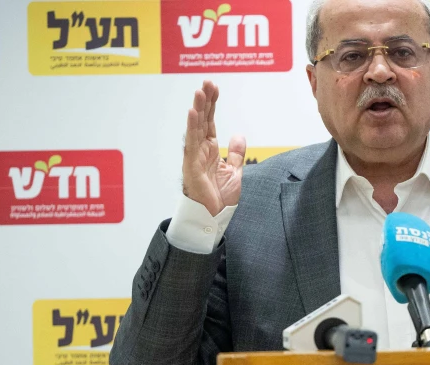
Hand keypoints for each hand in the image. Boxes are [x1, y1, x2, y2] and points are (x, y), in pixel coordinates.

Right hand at [183, 80, 246, 216]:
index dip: (212, 104)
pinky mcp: (192, 166)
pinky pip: (191, 143)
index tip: (214, 87)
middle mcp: (200, 150)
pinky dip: (192, 127)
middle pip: (202, 120)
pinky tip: (192, 113)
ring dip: (198, 109)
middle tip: (207, 82)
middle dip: (205, 100)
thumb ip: (236, 153)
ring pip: (195, 128)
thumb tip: (238, 135)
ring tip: (200, 92)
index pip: (210, 121)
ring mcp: (195, 156)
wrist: (214, 216)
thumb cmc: (219, 197)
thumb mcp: (234, 171)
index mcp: (210, 149)